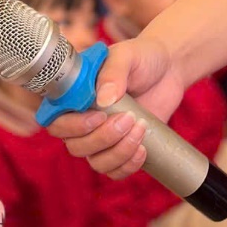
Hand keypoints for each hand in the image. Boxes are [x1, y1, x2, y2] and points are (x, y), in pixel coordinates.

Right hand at [47, 35, 184, 176]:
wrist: (169, 68)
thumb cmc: (142, 57)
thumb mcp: (127, 56)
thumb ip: (113, 72)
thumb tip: (102, 100)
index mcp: (74, 96)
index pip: (56, 122)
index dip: (73, 126)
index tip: (99, 116)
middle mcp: (83, 120)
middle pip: (76, 146)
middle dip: (103, 138)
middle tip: (129, 118)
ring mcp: (102, 137)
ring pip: (96, 162)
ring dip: (118, 152)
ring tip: (140, 128)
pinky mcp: (122, 149)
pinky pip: (115, 171)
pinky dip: (127, 166)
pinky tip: (143, 149)